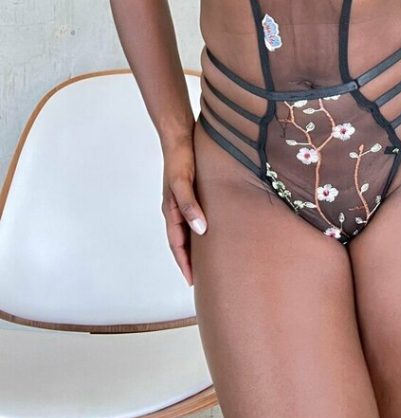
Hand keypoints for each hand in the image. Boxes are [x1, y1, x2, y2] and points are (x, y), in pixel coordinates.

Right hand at [161, 138, 207, 286]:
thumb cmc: (181, 158)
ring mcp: (182, 201)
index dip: (185, 263)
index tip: (193, 282)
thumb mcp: (183, 182)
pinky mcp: (191, 193)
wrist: (179, 135)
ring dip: (196, 247)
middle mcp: (175, 209)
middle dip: (190, 261)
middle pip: (182, 242)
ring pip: (189, 231)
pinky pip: (195, 218)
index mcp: (171, 210)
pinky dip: (201, 230)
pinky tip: (213, 232)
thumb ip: (190, 205)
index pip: (177, 245)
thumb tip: (200, 231)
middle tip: (204, 279)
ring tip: (210, 262)